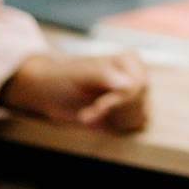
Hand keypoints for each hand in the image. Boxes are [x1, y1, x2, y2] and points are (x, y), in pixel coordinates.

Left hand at [1, 52, 149, 132]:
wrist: (50, 91)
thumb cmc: (62, 77)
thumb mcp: (78, 73)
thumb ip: (103, 75)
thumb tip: (128, 84)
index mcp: (128, 61)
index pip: (137, 87)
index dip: (119, 101)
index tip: (97, 107)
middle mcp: (136, 76)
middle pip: (138, 104)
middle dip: (111, 113)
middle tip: (86, 114)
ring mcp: (135, 94)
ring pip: (138, 116)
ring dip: (111, 121)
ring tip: (87, 116)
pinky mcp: (129, 111)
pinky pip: (134, 125)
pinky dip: (114, 127)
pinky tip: (97, 121)